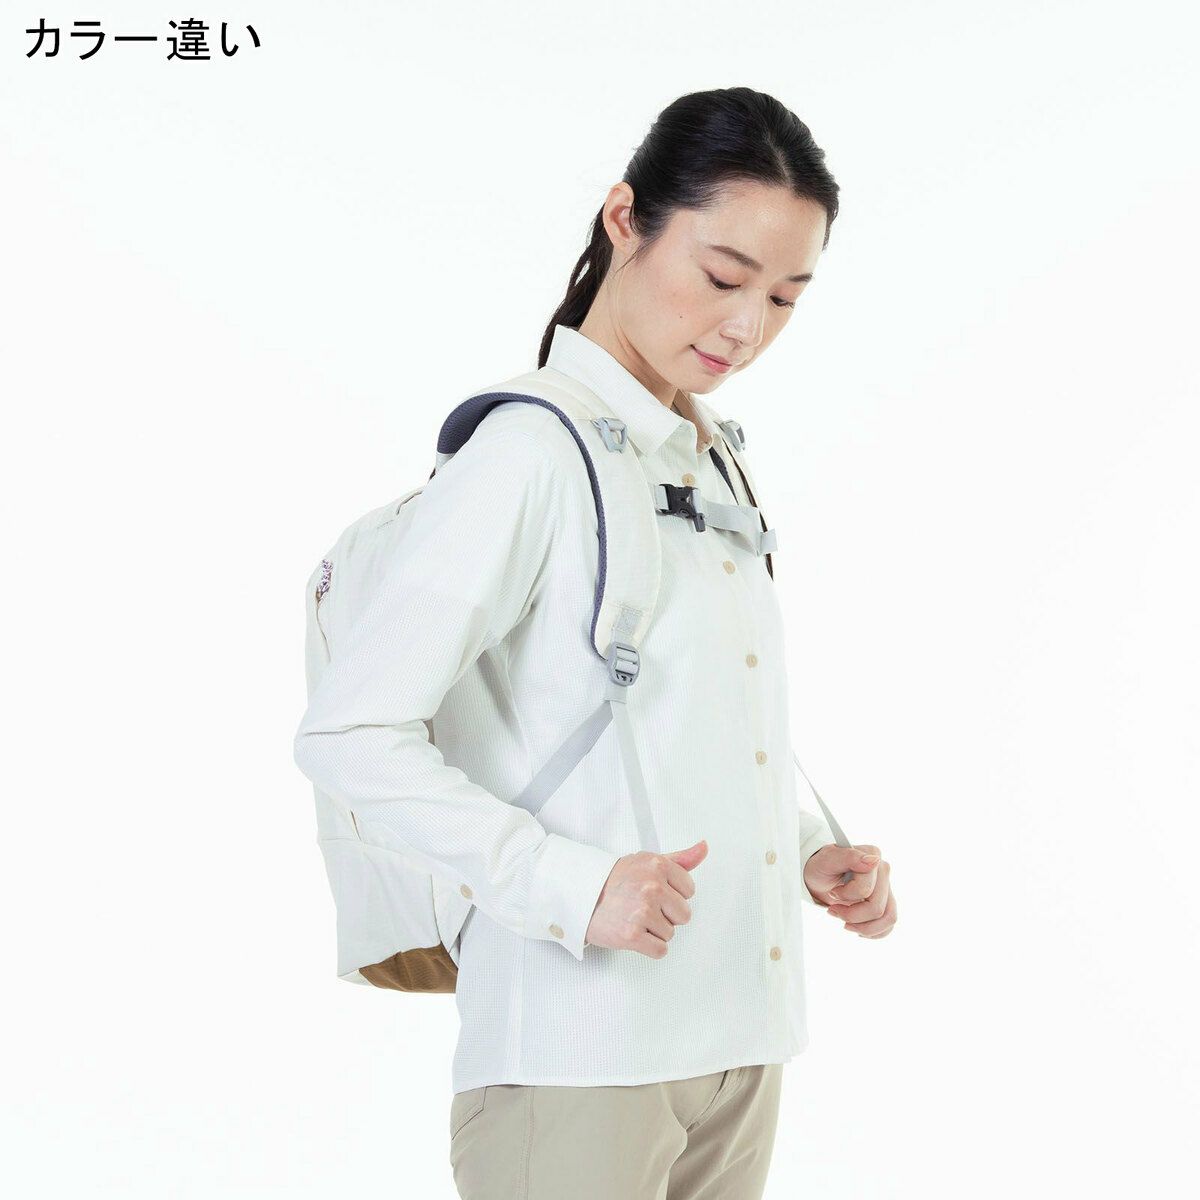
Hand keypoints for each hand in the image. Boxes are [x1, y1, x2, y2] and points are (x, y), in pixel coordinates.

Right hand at [585, 840, 707, 957]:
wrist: (581, 897)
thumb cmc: (613, 881)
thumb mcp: (647, 862)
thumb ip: (680, 859)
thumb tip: (703, 849)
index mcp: (658, 866)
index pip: (689, 890)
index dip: (672, 895)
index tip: (655, 893)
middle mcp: (652, 886)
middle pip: (683, 915)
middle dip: (666, 914)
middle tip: (643, 907)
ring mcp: (642, 911)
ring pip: (671, 933)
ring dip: (654, 930)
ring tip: (634, 917)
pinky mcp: (632, 935)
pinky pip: (660, 950)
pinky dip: (648, 947)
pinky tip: (635, 932)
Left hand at [804, 844, 896, 938]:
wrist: (820, 876)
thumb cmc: (822, 866)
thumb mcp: (827, 859)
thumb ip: (849, 857)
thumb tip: (873, 861)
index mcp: (872, 854)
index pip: (865, 890)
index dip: (845, 896)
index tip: (833, 892)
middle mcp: (884, 870)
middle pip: (876, 908)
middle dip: (851, 915)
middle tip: (833, 909)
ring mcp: (887, 887)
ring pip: (888, 918)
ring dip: (863, 927)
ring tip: (845, 922)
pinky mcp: (887, 902)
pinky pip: (889, 925)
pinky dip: (873, 931)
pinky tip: (857, 926)